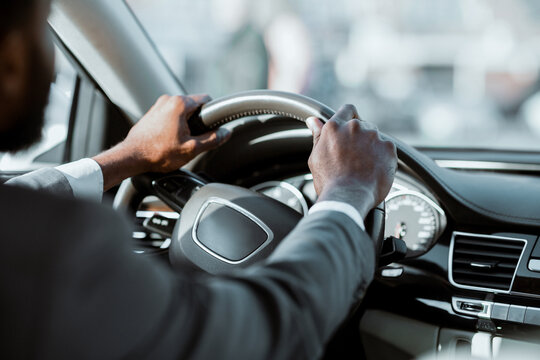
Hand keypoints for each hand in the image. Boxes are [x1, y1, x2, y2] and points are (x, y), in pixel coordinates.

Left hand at [122, 94, 230, 172]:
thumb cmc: (158, 153)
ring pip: (182, 111)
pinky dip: (175, 125)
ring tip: (180, 141)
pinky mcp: (152, 113)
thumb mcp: (192, 148)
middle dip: (198, 121)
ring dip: (186, 124)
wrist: (132, 157)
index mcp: (180, 104)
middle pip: (194, 106)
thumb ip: (212, 139)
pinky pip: (171, 115)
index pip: (207, 100)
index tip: (213, 126)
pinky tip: (170, 140)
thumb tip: (226, 133)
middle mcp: (168, 100)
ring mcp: (158, 105)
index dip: (213, 113)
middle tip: (195, 139)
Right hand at [306, 104, 396, 218]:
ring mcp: (373, 137)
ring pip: (375, 138)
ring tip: (364, 168)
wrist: (348, 198)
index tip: (351, 128)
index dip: (351, 117)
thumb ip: (318, 136)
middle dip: (360, 138)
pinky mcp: (388, 148)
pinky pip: (387, 149)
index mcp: (335, 128)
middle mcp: (355, 127)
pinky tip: (374, 171)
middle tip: (355, 158)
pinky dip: (383, 158)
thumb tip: (313, 121)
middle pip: (363, 126)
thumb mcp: (316, 157)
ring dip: (372, 148)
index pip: (347, 110)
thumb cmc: (329, 181)